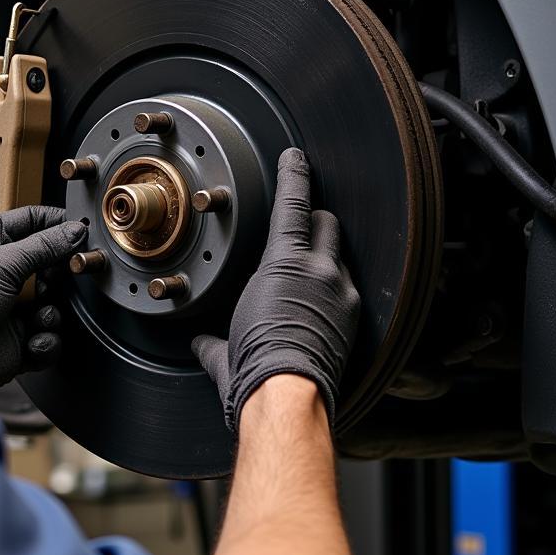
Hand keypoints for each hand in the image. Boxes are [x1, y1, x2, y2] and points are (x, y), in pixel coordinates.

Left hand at [0, 207, 86, 396]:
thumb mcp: (4, 262)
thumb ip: (45, 245)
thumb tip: (75, 231)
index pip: (32, 220)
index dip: (57, 222)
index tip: (80, 229)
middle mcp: (5, 272)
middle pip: (51, 263)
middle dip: (59, 274)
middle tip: (60, 277)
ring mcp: (14, 305)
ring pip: (55, 302)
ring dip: (51, 311)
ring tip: (39, 315)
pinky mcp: (21, 336)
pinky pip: (50, 335)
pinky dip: (46, 339)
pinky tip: (32, 339)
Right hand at [192, 149, 360, 430]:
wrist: (286, 398)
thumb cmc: (252, 365)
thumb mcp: (224, 345)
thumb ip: (213, 338)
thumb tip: (202, 342)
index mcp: (285, 262)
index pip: (293, 202)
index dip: (294, 174)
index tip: (294, 157)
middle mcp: (320, 271)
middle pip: (325, 221)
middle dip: (312, 220)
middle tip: (297, 229)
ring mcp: (341, 293)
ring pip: (338, 255)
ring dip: (323, 257)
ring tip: (305, 276)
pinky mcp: (353, 317)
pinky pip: (346, 289)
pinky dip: (331, 290)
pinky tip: (316, 308)